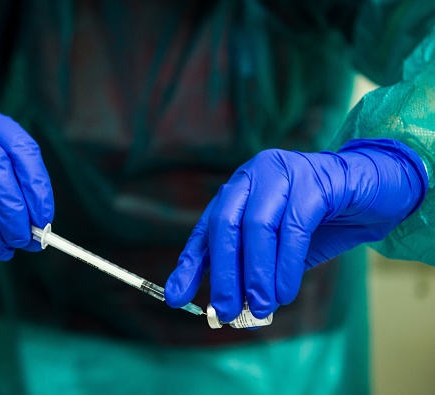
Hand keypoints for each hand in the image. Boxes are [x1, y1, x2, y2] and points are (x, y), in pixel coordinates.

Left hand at [165, 139, 426, 321]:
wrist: (375, 192)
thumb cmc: (321, 221)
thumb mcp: (277, 248)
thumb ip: (251, 268)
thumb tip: (225, 305)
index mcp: (241, 189)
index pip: (207, 228)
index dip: (191, 264)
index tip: (177, 297)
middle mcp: (255, 175)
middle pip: (226, 225)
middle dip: (223, 274)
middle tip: (225, 310)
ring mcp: (283, 173)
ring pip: (257, 227)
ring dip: (256, 275)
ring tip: (259, 308)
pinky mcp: (315, 181)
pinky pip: (293, 228)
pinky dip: (285, 266)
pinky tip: (284, 292)